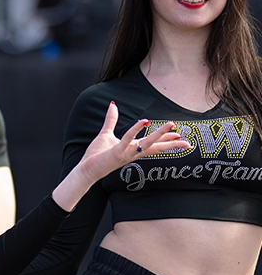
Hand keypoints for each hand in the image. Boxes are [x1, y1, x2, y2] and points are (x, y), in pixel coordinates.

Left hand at [52, 102, 188, 210]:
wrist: (85, 169)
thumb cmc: (96, 155)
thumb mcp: (105, 134)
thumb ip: (111, 120)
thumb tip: (113, 105)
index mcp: (132, 149)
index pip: (153, 145)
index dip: (166, 140)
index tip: (181, 137)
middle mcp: (132, 153)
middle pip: (156, 148)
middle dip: (171, 144)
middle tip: (187, 142)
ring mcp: (126, 154)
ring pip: (147, 143)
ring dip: (159, 133)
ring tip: (171, 124)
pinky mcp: (116, 153)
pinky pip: (128, 140)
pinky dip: (135, 131)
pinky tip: (144, 121)